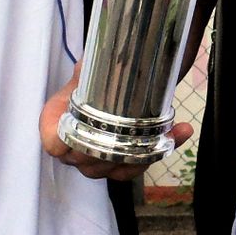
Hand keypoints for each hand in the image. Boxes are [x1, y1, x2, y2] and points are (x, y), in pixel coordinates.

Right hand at [40, 66, 193, 182]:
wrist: (116, 86)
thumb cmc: (95, 80)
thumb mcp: (89, 71)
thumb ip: (88, 70)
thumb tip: (90, 65)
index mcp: (57, 125)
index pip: (54, 144)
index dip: (64, 144)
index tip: (82, 133)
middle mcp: (74, 149)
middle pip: (87, 162)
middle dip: (111, 152)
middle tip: (131, 136)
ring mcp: (96, 161)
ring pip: (114, 169)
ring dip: (141, 155)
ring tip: (166, 132)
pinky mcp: (120, 164)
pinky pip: (136, 167)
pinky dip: (160, 151)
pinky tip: (181, 131)